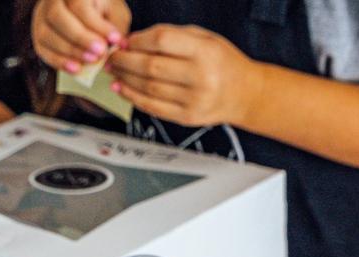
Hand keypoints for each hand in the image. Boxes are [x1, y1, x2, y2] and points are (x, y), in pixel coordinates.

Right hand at [33, 0, 128, 71]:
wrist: (88, 17)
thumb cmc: (103, 13)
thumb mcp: (114, 13)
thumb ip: (114, 26)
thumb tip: (115, 44)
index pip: (78, 4)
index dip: (96, 24)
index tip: (114, 39)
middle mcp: (52, 0)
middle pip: (56, 15)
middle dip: (79, 37)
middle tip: (100, 52)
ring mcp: (41, 18)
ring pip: (46, 33)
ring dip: (70, 51)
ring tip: (92, 61)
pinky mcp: (38, 36)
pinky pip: (43, 49)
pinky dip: (59, 61)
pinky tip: (77, 69)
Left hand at [107, 24, 262, 127]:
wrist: (245, 94)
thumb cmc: (223, 63)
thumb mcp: (204, 38)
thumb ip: (171, 37)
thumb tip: (133, 42)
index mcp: (204, 52)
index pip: (160, 41)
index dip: (137, 41)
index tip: (126, 41)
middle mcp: (200, 77)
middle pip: (150, 67)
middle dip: (124, 61)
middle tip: (112, 57)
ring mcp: (194, 100)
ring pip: (148, 89)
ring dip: (125, 80)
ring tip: (115, 72)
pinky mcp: (187, 117)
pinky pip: (154, 108)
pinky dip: (134, 98)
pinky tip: (123, 90)